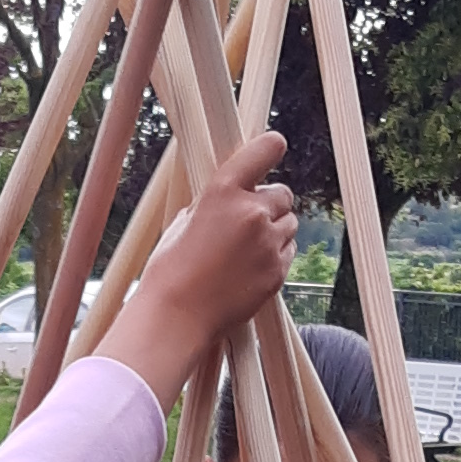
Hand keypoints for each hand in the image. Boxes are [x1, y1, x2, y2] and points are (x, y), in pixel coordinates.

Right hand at [99, 134, 296, 410]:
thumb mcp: (184, 222)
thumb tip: (231, 197)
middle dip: (270, 204)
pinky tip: (249, 269)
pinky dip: (275, 256)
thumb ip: (213, 204)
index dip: (271, 147)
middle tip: (250, 221)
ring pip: (289, 224)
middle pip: (283, 194)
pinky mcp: (277, 271)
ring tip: (246, 251)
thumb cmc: (171, 270)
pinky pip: (288, 252)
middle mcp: (251, 212)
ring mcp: (267, 244)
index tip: (276, 145)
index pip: (262, 152)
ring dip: (275, 230)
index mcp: (222, 191)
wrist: (177, 316)